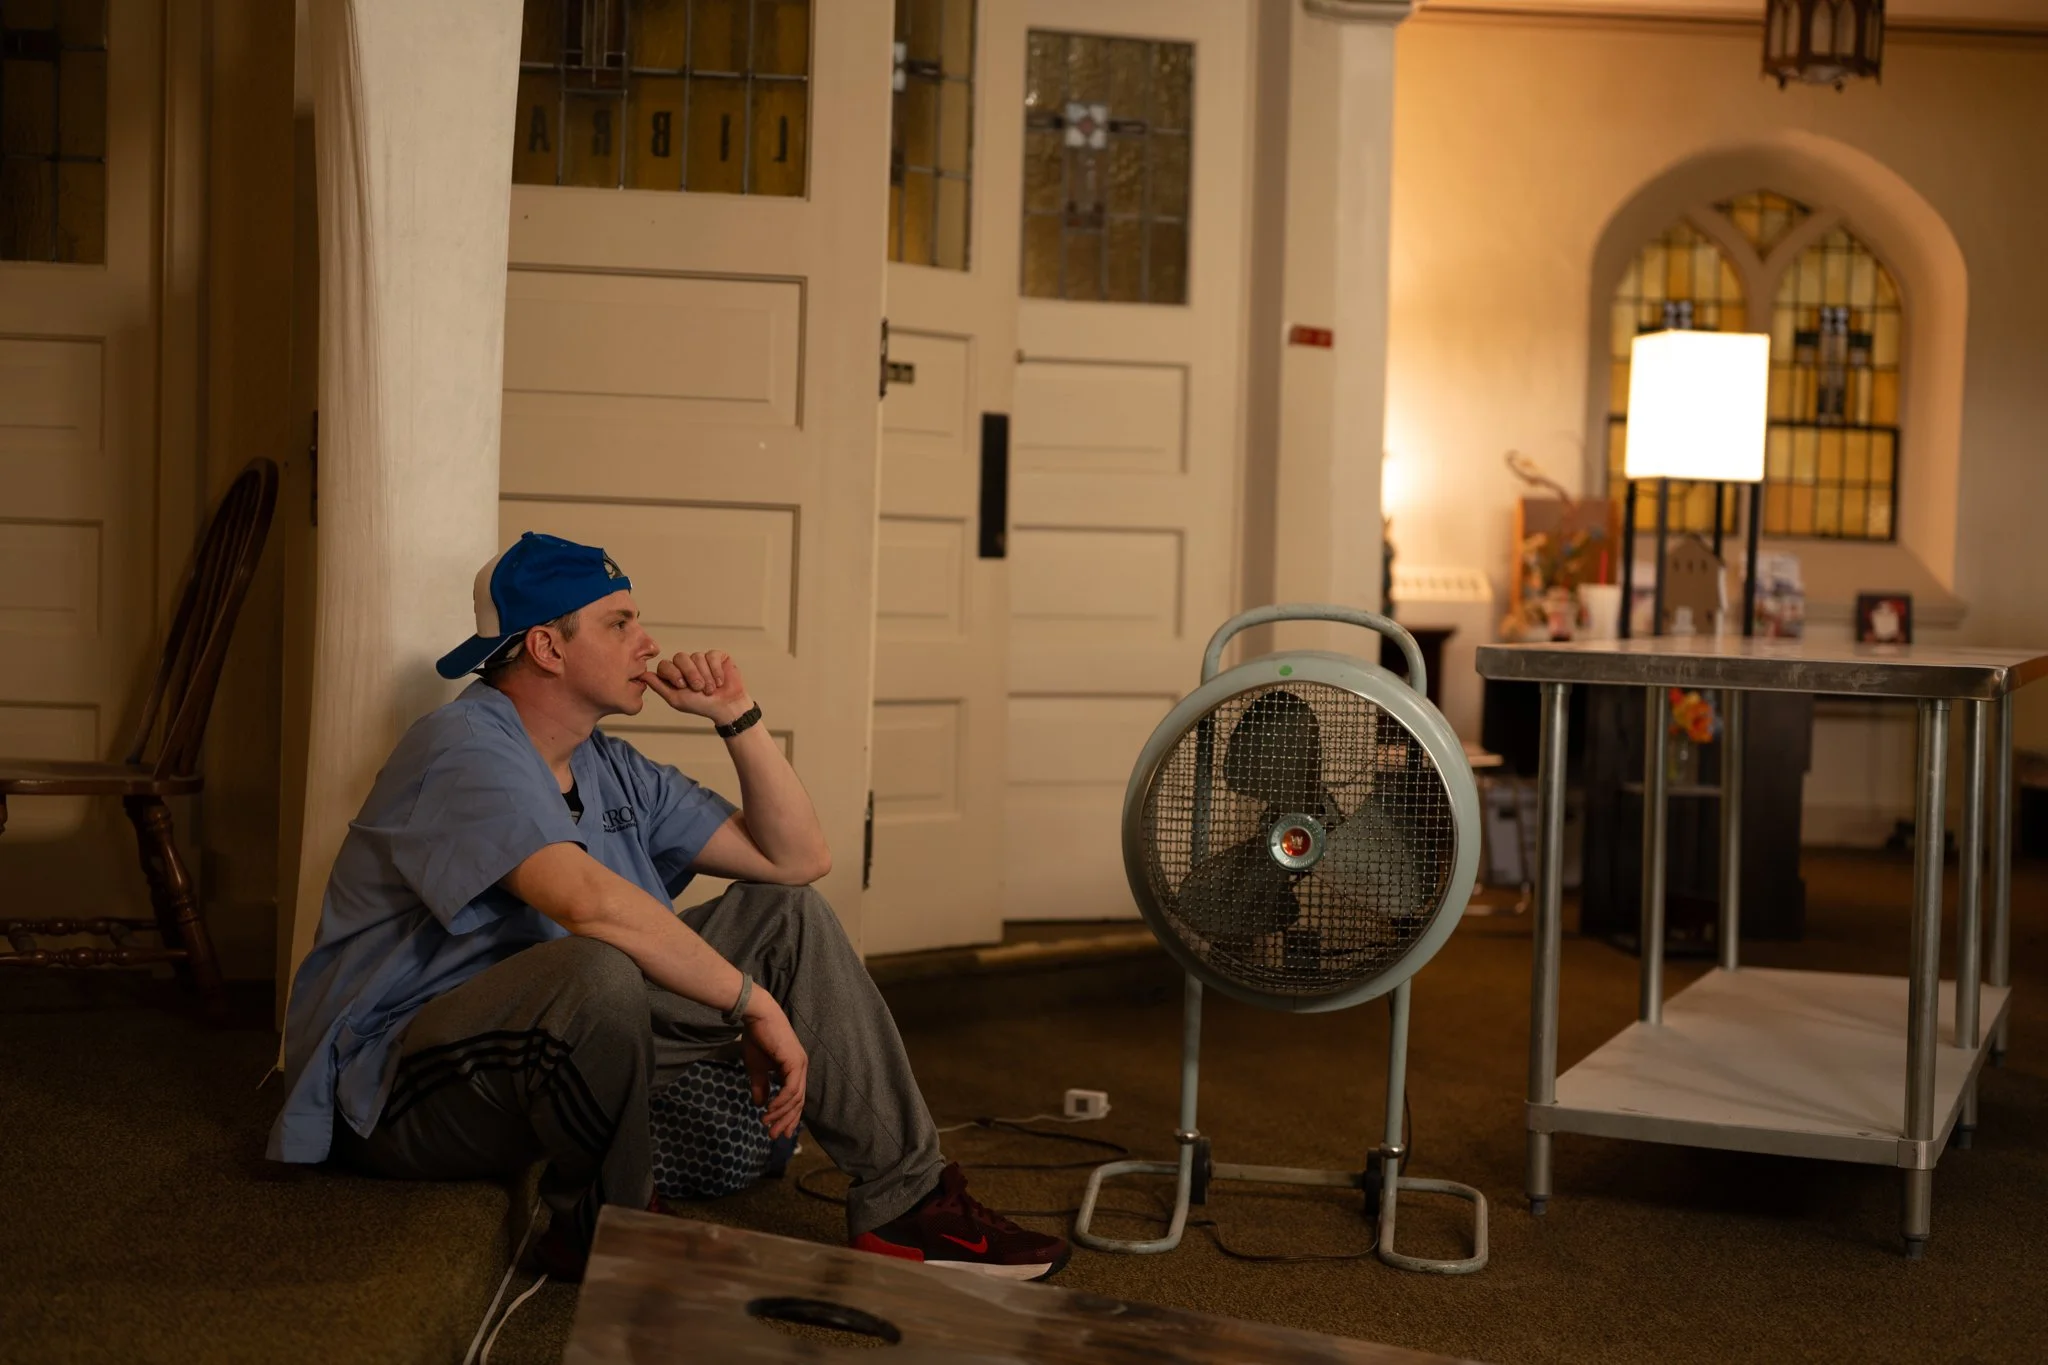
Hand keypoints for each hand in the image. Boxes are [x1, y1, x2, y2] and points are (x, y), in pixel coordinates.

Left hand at [646, 650, 751, 725]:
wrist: (726, 706)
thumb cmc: (701, 705)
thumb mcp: (676, 699)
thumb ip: (659, 686)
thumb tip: (642, 674)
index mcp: (674, 673)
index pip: (665, 664)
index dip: (673, 673)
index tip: (682, 686)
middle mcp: (686, 664)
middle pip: (680, 657)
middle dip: (690, 674)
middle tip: (698, 688)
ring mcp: (701, 659)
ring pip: (697, 657)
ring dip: (705, 676)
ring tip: (711, 689)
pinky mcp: (717, 656)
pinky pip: (711, 656)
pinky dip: (715, 671)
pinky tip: (719, 682)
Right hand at [739, 991, 807, 1138]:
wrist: (757, 1016)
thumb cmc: (757, 1038)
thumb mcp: (756, 1068)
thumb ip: (760, 1087)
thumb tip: (761, 1105)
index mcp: (794, 1070)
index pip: (795, 1099)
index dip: (788, 1117)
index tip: (778, 1132)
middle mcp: (801, 1068)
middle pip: (798, 1102)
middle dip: (786, 1121)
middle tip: (773, 1136)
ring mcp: (800, 1065)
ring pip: (795, 1098)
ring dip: (781, 1114)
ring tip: (767, 1124)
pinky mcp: (795, 1062)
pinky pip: (791, 1089)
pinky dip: (781, 1102)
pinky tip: (770, 1110)